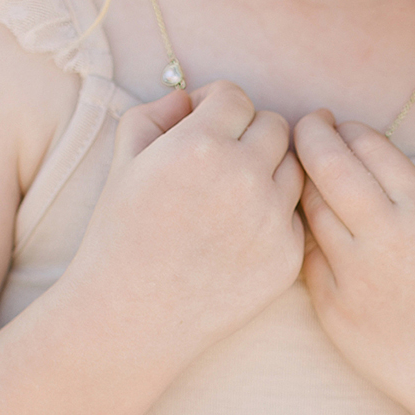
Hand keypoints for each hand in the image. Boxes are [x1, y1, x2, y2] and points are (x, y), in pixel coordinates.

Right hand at [68, 81, 303, 365]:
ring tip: (231, 194)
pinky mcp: (287, 256)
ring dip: (270, 171)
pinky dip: (274, 215)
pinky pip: (294, 215)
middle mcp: (245, 177)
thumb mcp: (123, 161)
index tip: (203, 124)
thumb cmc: (119, 236)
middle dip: (249, 134)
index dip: (216, 106)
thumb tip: (190, 98)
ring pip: (295, 169)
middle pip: (275, 128)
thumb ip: (156, 113)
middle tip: (220, 159)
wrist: (130, 316)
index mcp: (202, 145)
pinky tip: (239, 231)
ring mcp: (272, 219)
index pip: (236, 98)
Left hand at [294, 113, 414, 412]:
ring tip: (308, 175)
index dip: (348, 128)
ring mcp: (353, 275)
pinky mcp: (332, 309)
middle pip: (327, 164)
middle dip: (310, 134)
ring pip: (309, 208)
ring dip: (304, 183)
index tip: (340, 125)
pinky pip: (306, 257)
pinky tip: (315, 229)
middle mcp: (385, 238)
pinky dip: (308, 236)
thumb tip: (367, 159)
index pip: (369, 145)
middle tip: (307, 127)